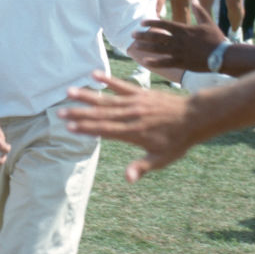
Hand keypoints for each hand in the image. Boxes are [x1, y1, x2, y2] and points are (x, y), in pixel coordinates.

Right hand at [59, 70, 194, 181]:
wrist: (194, 117)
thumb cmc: (178, 141)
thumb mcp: (162, 159)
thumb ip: (142, 167)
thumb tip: (128, 178)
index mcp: (133, 132)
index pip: (105, 130)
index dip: (86, 129)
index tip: (69, 128)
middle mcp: (131, 115)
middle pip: (100, 114)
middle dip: (79, 114)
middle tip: (60, 112)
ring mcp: (135, 102)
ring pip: (106, 99)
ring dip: (87, 96)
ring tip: (69, 92)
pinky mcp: (140, 93)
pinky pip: (121, 85)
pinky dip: (108, 80)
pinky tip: (94, 75)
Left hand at [129, 0, 225, 70]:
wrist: (224, 56)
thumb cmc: (216, 39)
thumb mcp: (208, 22)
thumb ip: (199, 11)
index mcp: (184, 29)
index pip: (164, 24)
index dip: (152, 22)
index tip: (142, 22)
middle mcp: (179, 40)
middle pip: (157, 36)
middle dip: (144, 35)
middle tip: (133, 34)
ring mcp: (180, 52)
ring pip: (158, 49)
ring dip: (146, 47)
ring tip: (135, 46)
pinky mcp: (182, 63)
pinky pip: (165, 62)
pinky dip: (155, 62)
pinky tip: (145, 61)